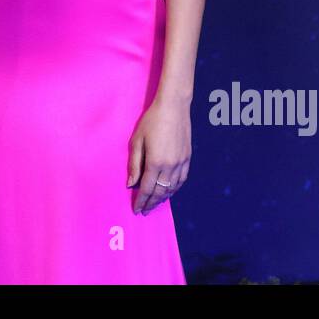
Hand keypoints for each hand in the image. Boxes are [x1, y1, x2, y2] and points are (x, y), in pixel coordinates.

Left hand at [127, 99, 190, 213]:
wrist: (174, 108)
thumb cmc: (151, 121)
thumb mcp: (137, 141)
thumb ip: (134, 164)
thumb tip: (131, 184)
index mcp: (155, 162)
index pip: (147, 188)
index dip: (141, 201)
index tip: (137, 210)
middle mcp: (170, 166)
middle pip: (160, 192)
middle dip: (151, 203)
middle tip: (145, 211)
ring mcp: (181, 163)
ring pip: (172, 189)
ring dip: (163, 199)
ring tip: (155, 204)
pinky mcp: (187, 159)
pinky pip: (181, 180)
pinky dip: (174, 189)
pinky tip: (169, 192)